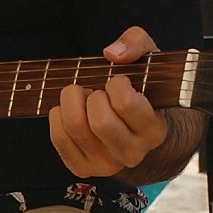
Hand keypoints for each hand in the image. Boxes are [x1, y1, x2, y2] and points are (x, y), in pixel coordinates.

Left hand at [49, 26, 165, 177]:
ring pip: (76, 127)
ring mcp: (108, 165)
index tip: (118, 81)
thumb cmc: (142, 88)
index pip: (127, 104)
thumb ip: (136, 44)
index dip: (116, 85)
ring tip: (84, 97)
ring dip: (72, 102)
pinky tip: (71, 110)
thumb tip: (111, 54)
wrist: (138, 129)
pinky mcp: (84, 168)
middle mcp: (133, 153)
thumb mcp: (148, 59)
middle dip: (92, 95)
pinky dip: (58, 117)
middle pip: (100, 121)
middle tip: (97, 90)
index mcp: (154, 130)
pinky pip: (59, 138)